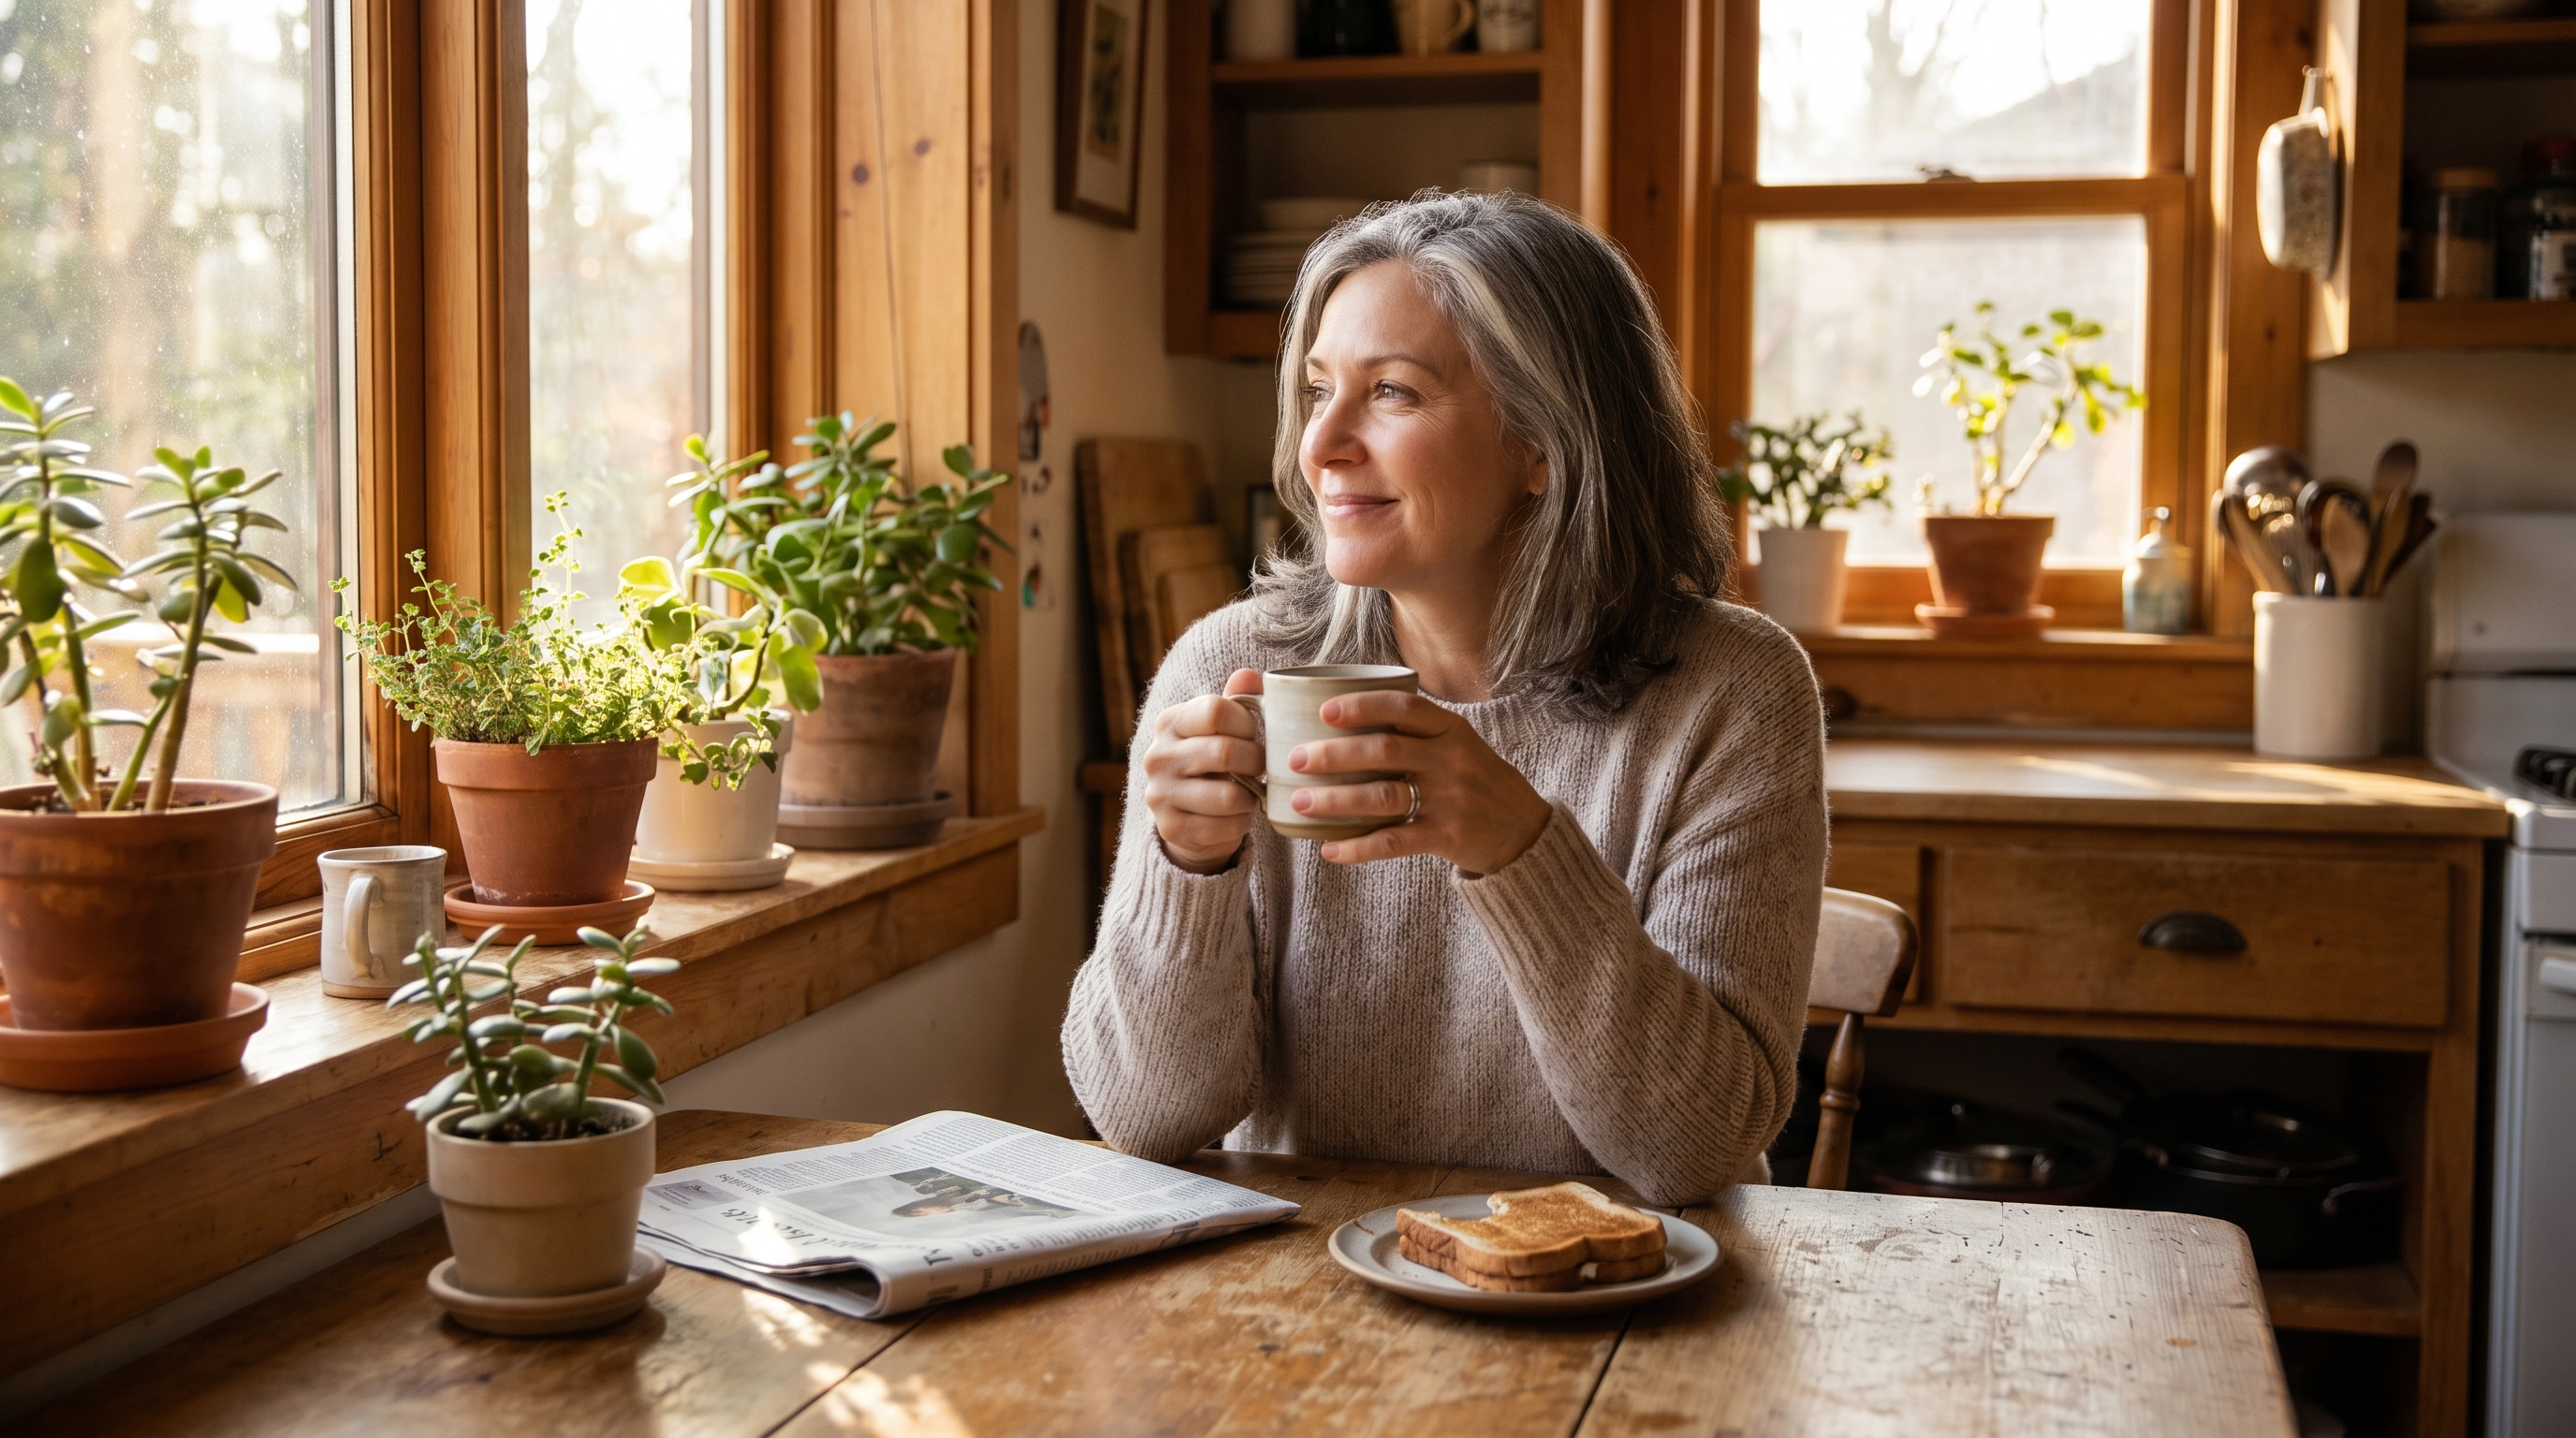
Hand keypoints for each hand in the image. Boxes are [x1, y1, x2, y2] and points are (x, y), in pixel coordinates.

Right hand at [1142, 668, 1265, 873]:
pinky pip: (1225, 826)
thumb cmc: (1213, 763)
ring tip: (1250, 792)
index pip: (1216, 711)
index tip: (1254, 735)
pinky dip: (1242, 822)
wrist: (1189, 817)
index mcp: (1169, 722)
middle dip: (1256, 762)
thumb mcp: (1222, 730)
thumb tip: (1249, 675)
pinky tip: (1239, 815)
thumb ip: (1236, 702)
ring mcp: (1160, 794)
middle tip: (1262, 768)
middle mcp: (1157, 756)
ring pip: (1228, 795)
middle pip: (1225, 752)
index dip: (1247, 723)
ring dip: (1250, 796)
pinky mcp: (1172, 828)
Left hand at [1289, 691, 1551, 875]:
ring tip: (1300, 803)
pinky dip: (1358, 848)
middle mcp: (1451, 760)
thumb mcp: (1459, 745)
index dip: (1362, 706)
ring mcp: (1450, 799)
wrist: (1524, 830)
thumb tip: (1346, 721)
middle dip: (1333, 754)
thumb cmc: (1478, 781)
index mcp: (1451, 730)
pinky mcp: (1447, 836)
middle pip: (1384, 751)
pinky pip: (1394, 842)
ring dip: (1336, 800)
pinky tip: (1330, 850)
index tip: (1324, 711)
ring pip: (1382, 796)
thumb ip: (1417, 733)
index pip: (1404, 708)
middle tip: (1295, 760)